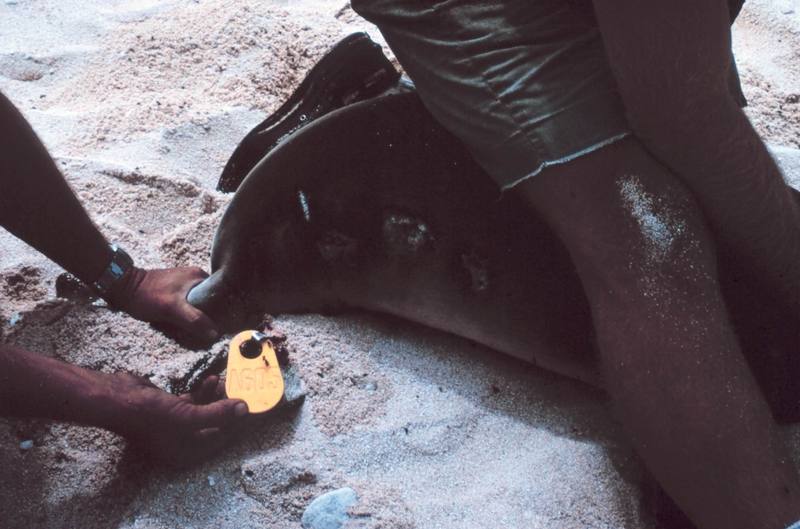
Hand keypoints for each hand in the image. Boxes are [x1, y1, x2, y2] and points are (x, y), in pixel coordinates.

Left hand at [108, 266, 218, 341]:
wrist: (122, 289)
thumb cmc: (147, 295)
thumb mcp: (172, 308)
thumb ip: (194, 320)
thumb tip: (214, 333)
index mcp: (199, 275)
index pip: (220, 294)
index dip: (222, 309)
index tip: (221, 324)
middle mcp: (195, 277)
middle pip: (209, 301)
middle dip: (206, 316)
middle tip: (202, 330)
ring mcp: (185, 284)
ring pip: (198, 305)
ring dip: (195, 317)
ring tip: (190, 328)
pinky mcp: (175, 291)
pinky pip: (187, 306)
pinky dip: (185, 315)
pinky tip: (180, 323)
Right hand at [110, 373, 247, 466]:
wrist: (116, 400)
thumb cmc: (150, 414)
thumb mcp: (188, 416)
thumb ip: (218, 414)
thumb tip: (244, 409)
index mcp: (188, 452)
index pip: (226, 439)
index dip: (243, 423)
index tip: (260, 408)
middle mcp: (184, 442)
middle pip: (218, 425)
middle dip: (233, 407)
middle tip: (249, 390)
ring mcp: (177, 426)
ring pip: (208, 411)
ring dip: (220, 397)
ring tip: (232, 381)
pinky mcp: (171, 410)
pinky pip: (196, 403)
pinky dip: (205, 392)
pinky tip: (213, 379)